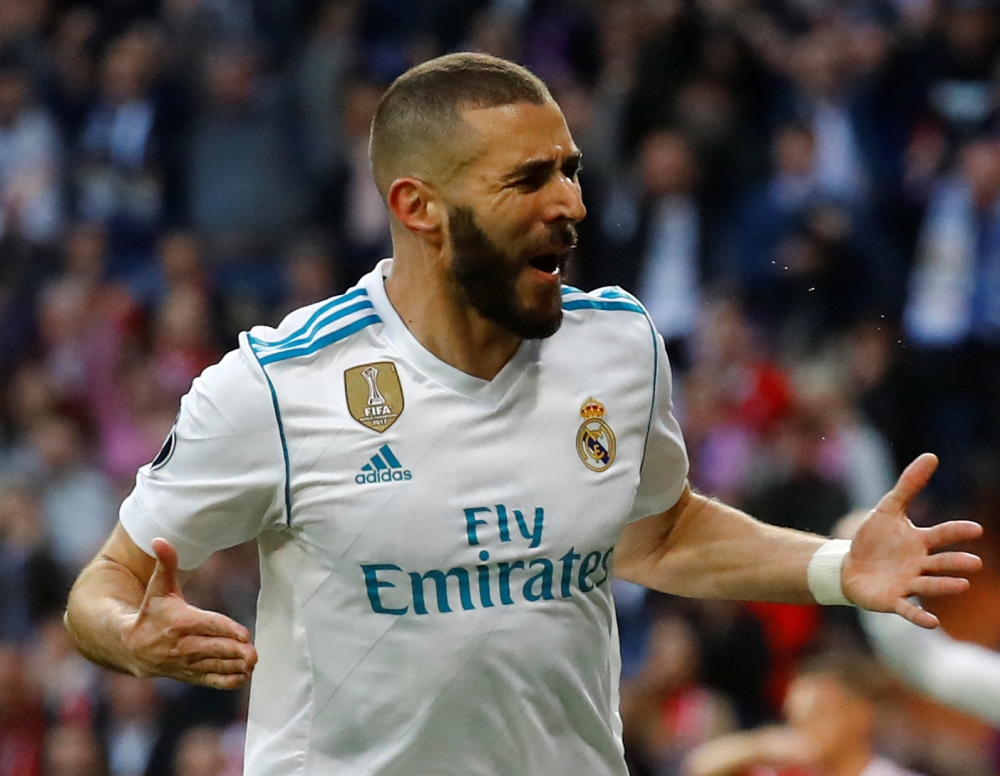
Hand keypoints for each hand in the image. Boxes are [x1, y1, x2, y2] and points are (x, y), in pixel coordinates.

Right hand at [121, 538, 257, 688]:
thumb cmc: (150, 611)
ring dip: (233, 666)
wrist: (129, 646)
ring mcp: (185, 663)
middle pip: (213, 648)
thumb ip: (165, 563)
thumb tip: (160, 539)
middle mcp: (182, 645)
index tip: (244, 634)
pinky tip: (243, 678)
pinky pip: (208, 680)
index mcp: (179, 621)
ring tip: (252, 664)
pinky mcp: (188, 674)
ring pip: (213, 665)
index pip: (207, 625)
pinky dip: (225, 681)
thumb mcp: (158, 586)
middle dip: (233, 652)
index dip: (226, 629)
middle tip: (253, 655)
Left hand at [841, 453, 982, 627]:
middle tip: (974, 563)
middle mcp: (919, 564)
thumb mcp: (888, 508)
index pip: (942, 535)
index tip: (975, 529)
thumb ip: (908, 485)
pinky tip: (934, 622)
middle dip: (956, 563)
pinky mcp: (893, 601)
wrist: (849, 566)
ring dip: (945, 585)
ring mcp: (908, 583)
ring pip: (929, 584)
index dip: (956, 532)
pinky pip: (909, 609)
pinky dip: (921, 615)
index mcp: (920, 542)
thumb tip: (931, 456)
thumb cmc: (873, 539)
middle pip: (940, 562)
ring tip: (962, 584)